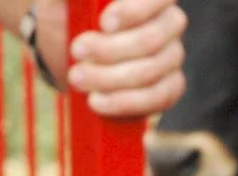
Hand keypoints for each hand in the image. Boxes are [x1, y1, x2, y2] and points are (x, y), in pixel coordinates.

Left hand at [62, 0, 187, 116]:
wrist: (66, 54)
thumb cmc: (67, 17)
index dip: (135, 11)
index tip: (104, 24)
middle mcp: (168, 23)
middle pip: (152, 39)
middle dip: (111, 50)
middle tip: (76, 51)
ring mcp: (171, 58)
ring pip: (151, 71)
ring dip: (110, 78)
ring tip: (77, 78)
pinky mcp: (168, 89)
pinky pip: (158, 98)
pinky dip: (125, 102)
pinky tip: (98, 101)